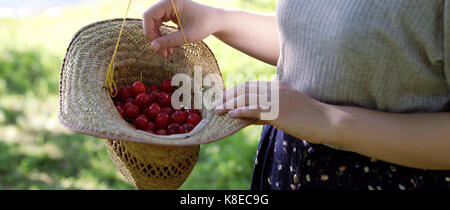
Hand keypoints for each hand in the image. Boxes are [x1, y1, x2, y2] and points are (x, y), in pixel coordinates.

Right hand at [143, 0, 222, 56]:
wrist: (216, 21)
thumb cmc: (204, 25)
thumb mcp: (187, 36)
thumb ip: (169, 41)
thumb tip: (152, 47)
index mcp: (170, 2)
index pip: (149, 15)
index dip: (149, 31)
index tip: (156, 45)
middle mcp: (168, 2)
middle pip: (150, 20)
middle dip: (154, 37)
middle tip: (161, 52)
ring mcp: (169, 8)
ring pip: (154, 24)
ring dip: (158, 39)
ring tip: (166, 53)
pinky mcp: (171, 14)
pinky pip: (161, 25)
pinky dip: (163, 37)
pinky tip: (169, 48)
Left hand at [214, 81, 332, 143]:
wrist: (328, 122)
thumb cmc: (309, 119)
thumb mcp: (286, 112)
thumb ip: (266, 114)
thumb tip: (247, 118)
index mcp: (279, 87)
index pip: (252, 86)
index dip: (235, 91)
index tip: (224, 97)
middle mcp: (277, 90)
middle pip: (247, 90)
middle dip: (229, 96)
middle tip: (216, 103)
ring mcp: (278, 99)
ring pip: (248, 98)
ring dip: (231, 103)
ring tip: (218, 109)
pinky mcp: (279, 111)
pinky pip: (256, 109)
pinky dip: (242, 110)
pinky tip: (232, 114)